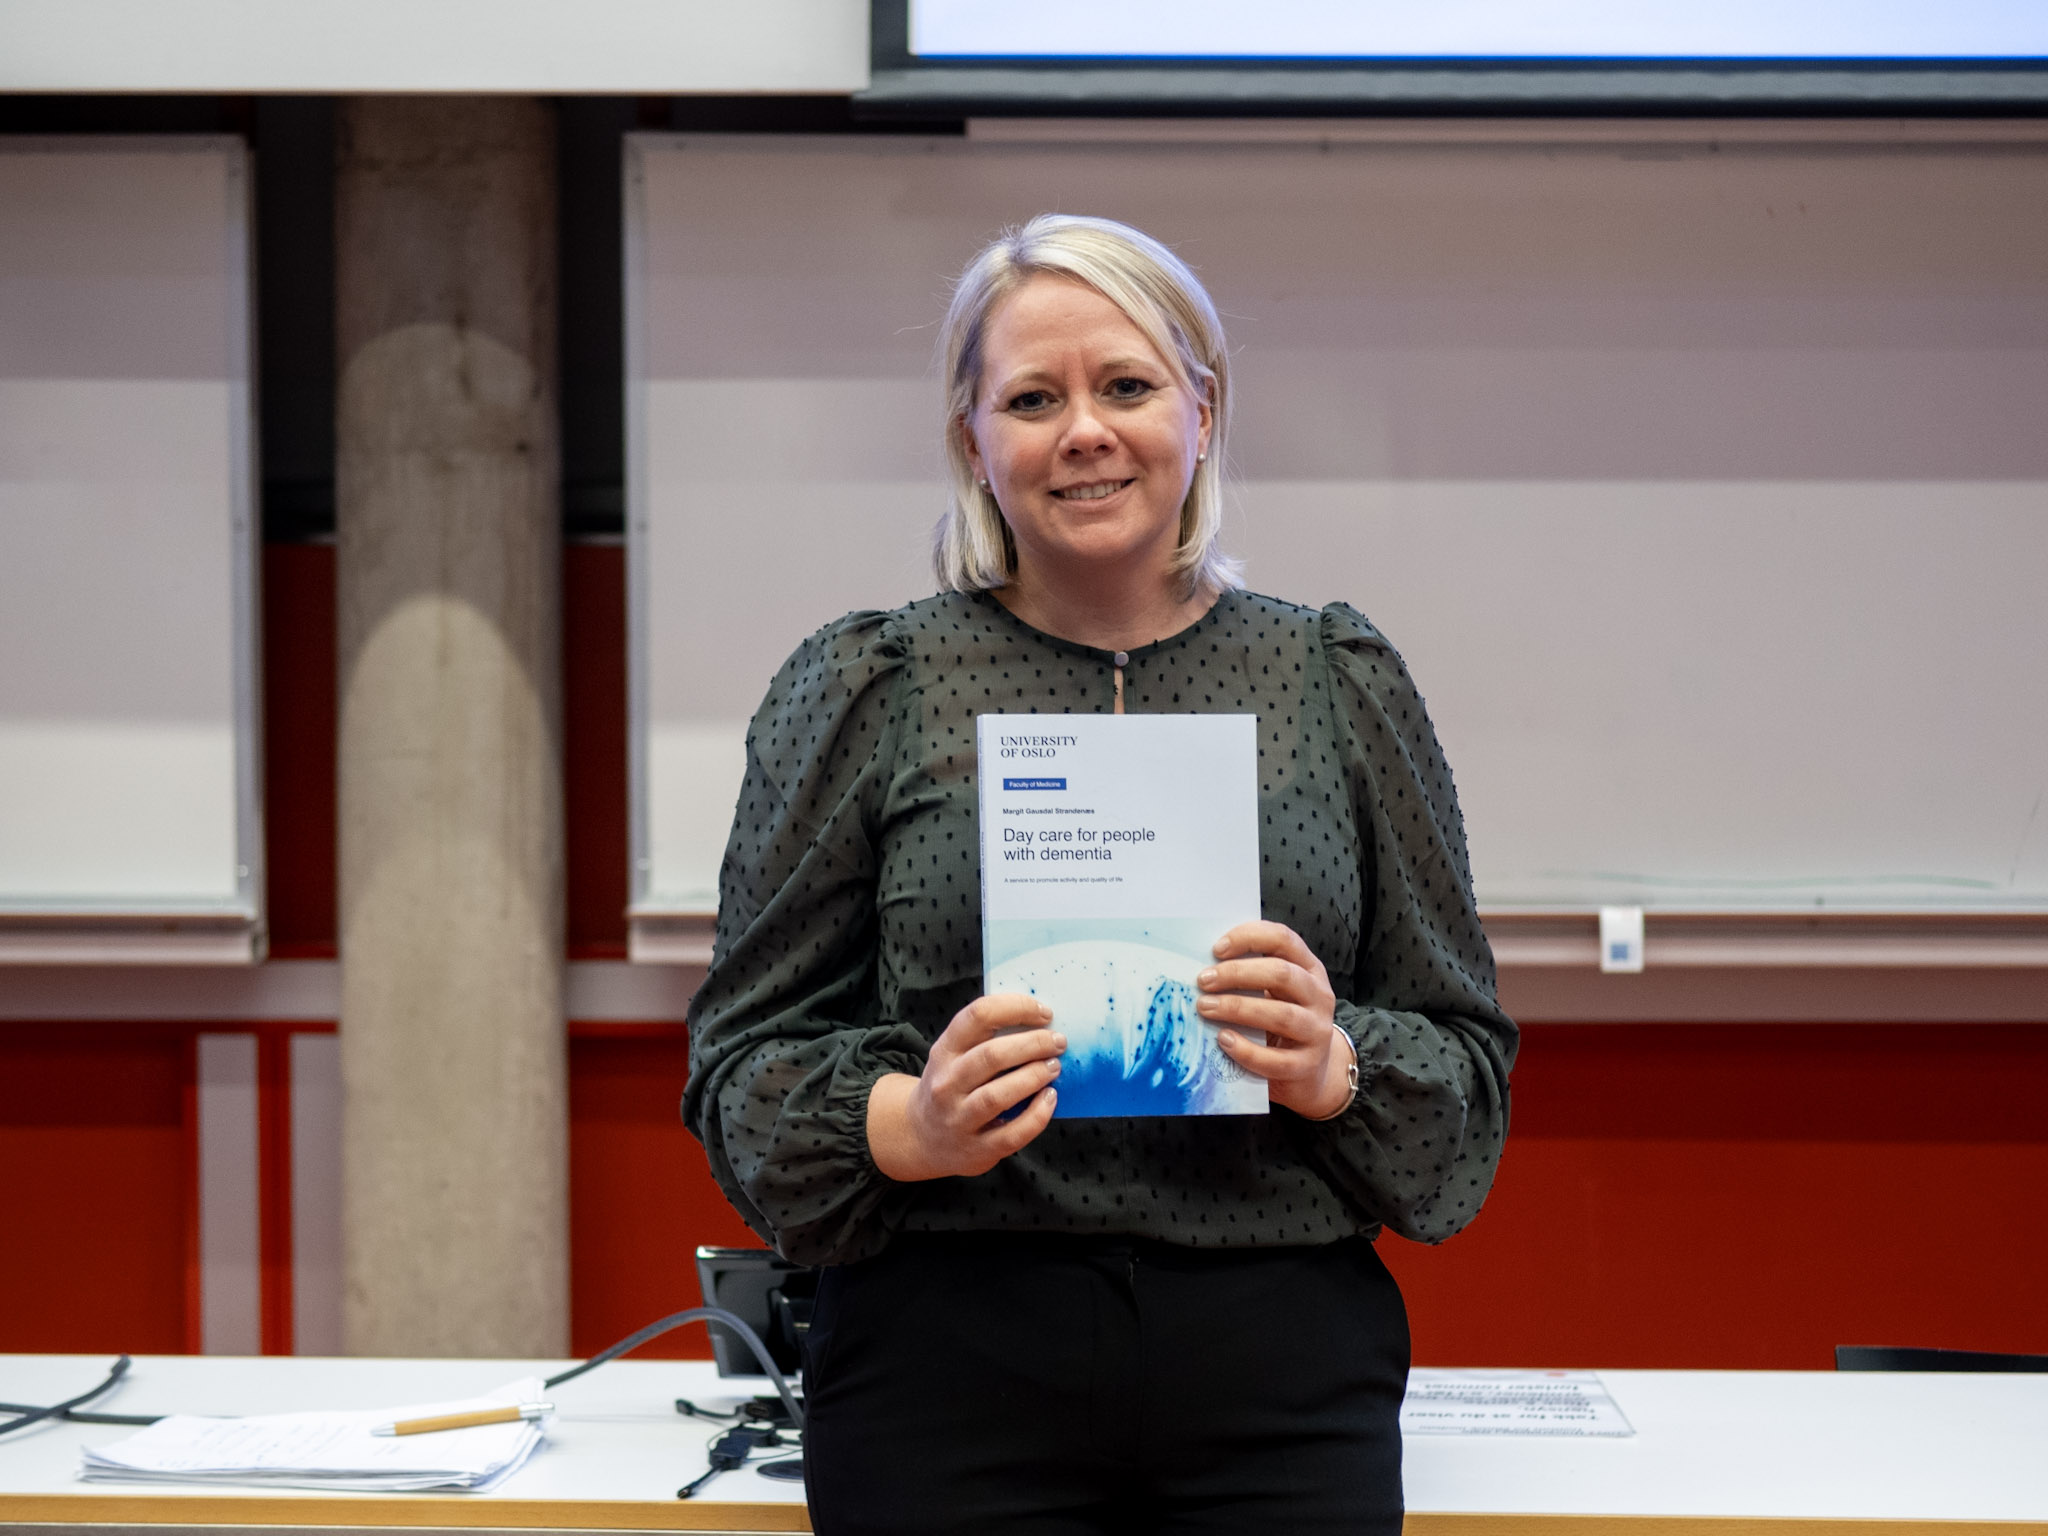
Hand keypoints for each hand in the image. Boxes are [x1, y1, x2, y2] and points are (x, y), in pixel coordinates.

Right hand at [867, 994, 1064, 1180]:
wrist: (923, 1136)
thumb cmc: (952, 1087)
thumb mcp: (954, 1056)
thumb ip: (986, 1039)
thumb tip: (1041, 1024)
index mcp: (944, 1051)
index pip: (978, 1016)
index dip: (1016, 1008)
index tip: (1043, 1012)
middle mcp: (947, 1083)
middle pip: (992, 1056)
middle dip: (1033, 1044)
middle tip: (1058, 1042)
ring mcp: (959, 1119)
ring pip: (999, 1095)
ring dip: (1034, 1077)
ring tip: (1054, 1067)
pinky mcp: (977, 1149)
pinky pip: (1013, 1134)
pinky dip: (1037, 1115)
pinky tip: (1050, 1099)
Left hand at [1197, 921, 1352, 1119]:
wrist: (1308, 1071)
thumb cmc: (1280, 1023)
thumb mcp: (1274, 992)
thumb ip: (1250, 976)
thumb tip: (1203, 967)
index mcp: (1309, 969)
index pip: (1284, 940)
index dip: (1249, 938)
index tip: (1216, 949)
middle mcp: (1318, 996)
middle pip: (1281, 974)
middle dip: (1237, 974)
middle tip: (1204, 981)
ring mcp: (1317, 1032)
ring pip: (1281, 1015)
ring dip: (1238, 1008)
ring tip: (1206, 1007)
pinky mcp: (1307, 1066)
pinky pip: (1276, 1059)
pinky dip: (1247, 1050)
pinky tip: (1224, 1040)